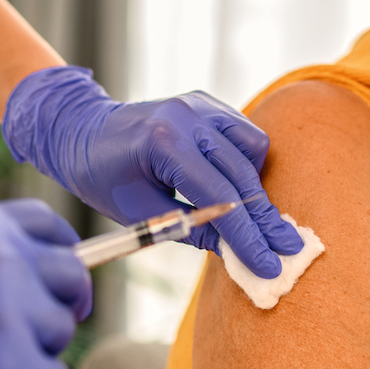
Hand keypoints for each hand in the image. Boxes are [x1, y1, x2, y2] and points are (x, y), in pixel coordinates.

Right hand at [0, 199, 89, 368]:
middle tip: (31, 334)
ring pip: (61, 332)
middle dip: (58, 306)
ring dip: (32, 351)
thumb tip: (33, 286)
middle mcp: (4, 256)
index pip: (53, 227)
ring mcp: (11, 310)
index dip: (57, 259)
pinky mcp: (11, 367)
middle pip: (73, 277)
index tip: (50, 285)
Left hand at [2, 66, 303, 277]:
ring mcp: (201, 105)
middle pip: (243, 174)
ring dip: (256, 186)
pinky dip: (246, 162)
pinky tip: (236, 185)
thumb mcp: (140, 214)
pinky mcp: (207, 104)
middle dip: (264, 219)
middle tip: (286, 250)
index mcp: (164, 142)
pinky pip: (244, 134)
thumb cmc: (103, 177)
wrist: (83, 131)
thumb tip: (237, 252)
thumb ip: (191, 229)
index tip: (269, 265)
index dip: (247, 236)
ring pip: (253, 148)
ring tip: (253, 218)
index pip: (220, 196)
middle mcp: (188, 116)